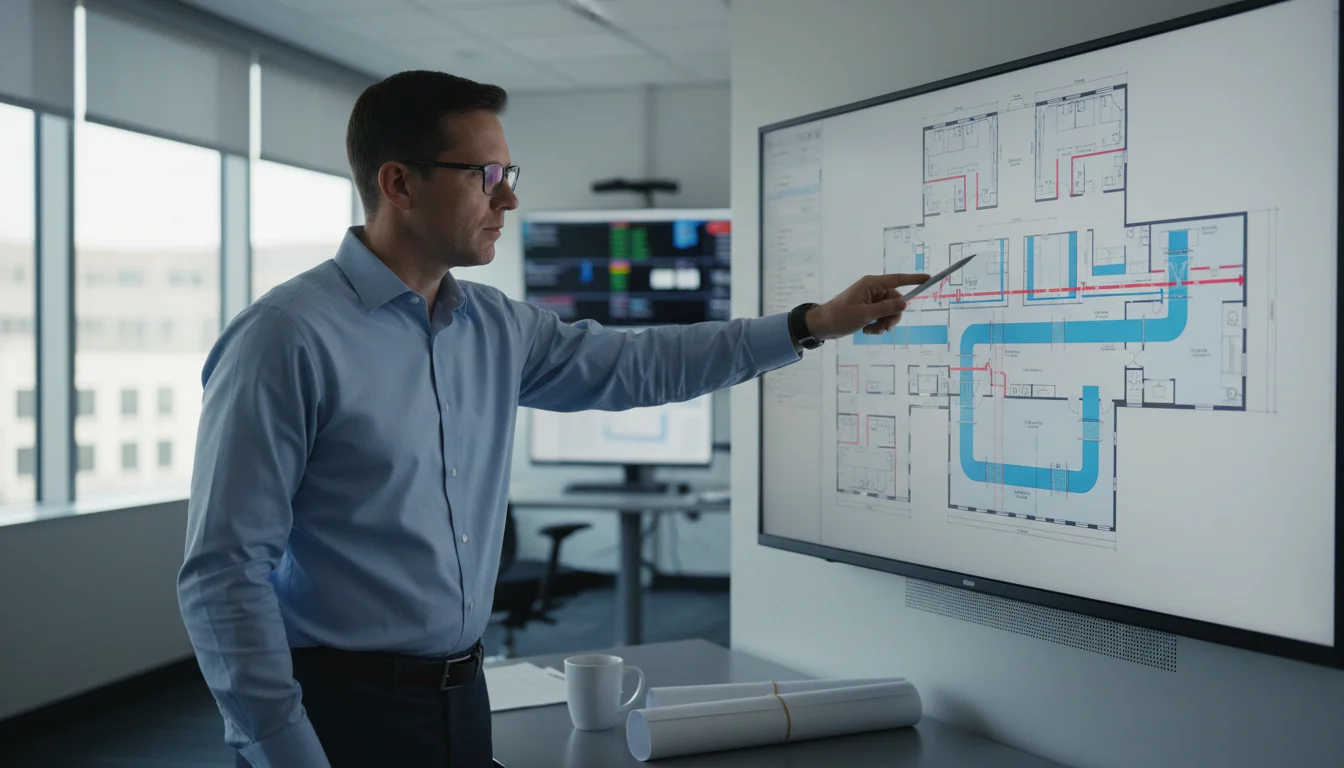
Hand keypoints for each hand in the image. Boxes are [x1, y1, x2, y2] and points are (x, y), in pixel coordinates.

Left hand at [805, 273, 929, 339]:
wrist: (822, 326)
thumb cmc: (840, 317)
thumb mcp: (864, 315)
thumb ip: (885, 309)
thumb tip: (904, 303)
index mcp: (871, 284)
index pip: (897, 279)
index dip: (913, 279)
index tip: (928, 278)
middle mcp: (872, 289)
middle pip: (895, 301)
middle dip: (892, 316)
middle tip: (883, 328)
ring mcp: (870, 299)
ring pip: (889, 311)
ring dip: (884, 323)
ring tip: (872, 330)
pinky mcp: (867, 308)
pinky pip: (881, 315)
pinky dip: (878, 324)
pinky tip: (867, 330)